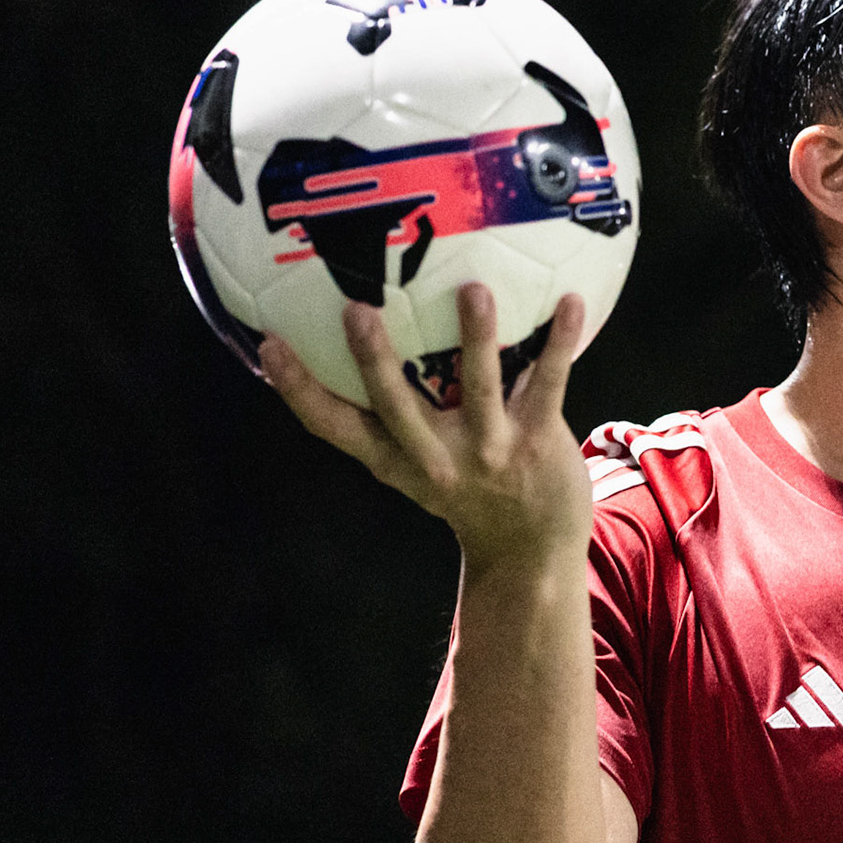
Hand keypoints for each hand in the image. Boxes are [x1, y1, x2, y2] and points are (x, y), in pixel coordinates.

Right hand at [259, 284, 592, 570]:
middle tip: (354, 310)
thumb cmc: (467, 493)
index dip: (299, 388)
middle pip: (396, 406)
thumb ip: (390, 422)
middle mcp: (437, 457)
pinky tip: (573, 302)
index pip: (336, 426)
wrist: (532, 553)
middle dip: (374, 360)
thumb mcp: (415, 469)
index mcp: (398, 460)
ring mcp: (489, 449)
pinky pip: (549, 382)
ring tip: (473, 290)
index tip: (270, 343)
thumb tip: (356, 346)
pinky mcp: (537, 439)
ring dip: (476, 338)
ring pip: (479, 387)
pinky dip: (560, 341)